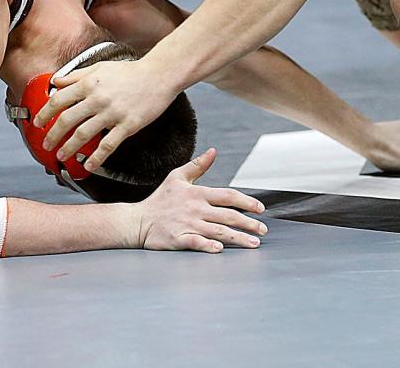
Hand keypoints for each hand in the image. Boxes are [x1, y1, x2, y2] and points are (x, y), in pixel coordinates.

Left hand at [37, 58, 179, 170]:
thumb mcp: (100, 67)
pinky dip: (96, 158)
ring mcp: (113, 113)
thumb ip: (76, 75)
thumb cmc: (130, 71)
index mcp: (89, 83)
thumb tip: (56, 82)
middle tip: (46, 144)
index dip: (45, 113)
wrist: (159, 75)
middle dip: (53, 135)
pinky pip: (108, 145)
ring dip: (69, 147)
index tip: (38, 122)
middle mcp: (98, 99)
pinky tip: (88, 165)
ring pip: (84, 134)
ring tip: (61, 156)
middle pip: (67, 120)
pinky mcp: (128, 125)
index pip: (59, 100)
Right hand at [127, 148, 266, 252]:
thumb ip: (197, 165)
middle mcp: (195, 209)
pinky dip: (209, 245)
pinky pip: (196, 242)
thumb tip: (214, 151)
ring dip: (238, 238)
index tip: (261, 209)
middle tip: (263, 230)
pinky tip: (221, 248)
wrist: (136, 221)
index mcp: (197, 193)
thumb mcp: (177, 177)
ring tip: (254, 243)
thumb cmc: (159, 200)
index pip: (228, 196)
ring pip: (218, 231)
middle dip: (249, 223)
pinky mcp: (177, 239)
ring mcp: (186, 224)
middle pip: (229, 216)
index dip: (247, 201)